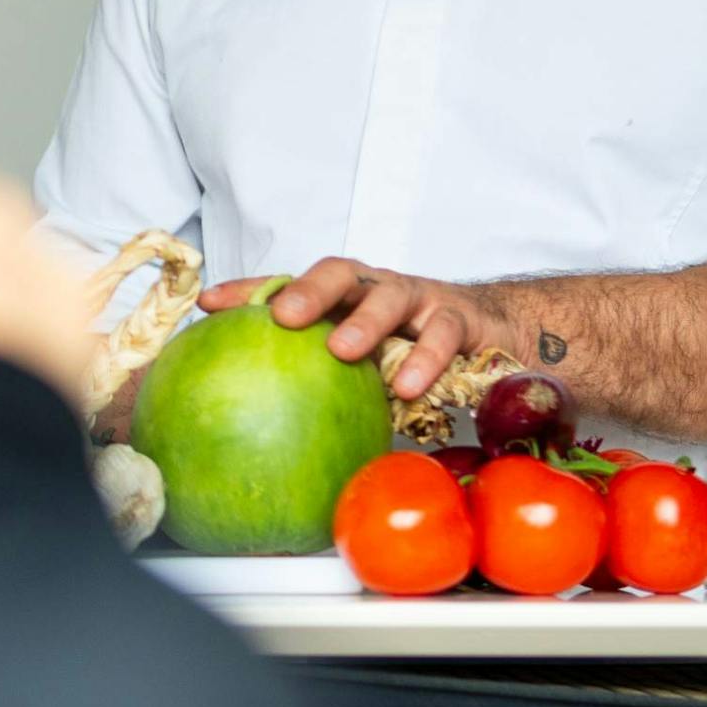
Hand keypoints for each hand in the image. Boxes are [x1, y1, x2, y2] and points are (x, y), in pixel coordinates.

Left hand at [200, 258, 501, 400]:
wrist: (496, 335)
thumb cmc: (413, 352)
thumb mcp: (365, 367)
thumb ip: (322, 384)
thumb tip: (258, 431)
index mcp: (345, 299)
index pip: (293, 285)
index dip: (251, 291)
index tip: (210, 305)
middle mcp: (377, 290)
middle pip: (339, 274)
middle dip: (307, 291)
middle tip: (283, 318)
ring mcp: (419, 300)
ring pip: (389, 297)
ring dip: (364, 322)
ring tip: (342, 351)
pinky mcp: (460, 318)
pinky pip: (442, 333)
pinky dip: (425, 359)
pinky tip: (407, 388)